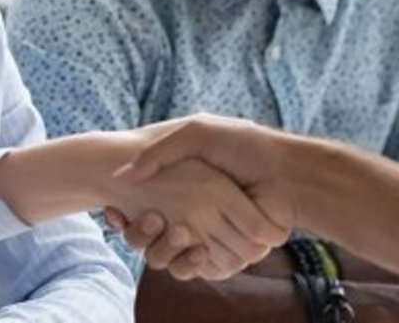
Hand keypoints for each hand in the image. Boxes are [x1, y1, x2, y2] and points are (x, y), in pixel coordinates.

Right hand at [106, 157, 287, 278]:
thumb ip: (159, 152)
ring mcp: (208, 231)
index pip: (145, 200)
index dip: (127, 206)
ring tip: (154, 226)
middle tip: (123, 219)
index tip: (111, 207)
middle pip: (152, 231)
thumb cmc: (244, 147)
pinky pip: (195, 265)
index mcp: (187, 180)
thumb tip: (122, 176)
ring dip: (157, 245)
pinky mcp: (223, 250)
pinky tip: (181, 244)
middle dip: (138, 229)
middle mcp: (195, 208)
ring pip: (169, 252)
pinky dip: (184, 260)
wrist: (288, 174)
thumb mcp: (196, 133)